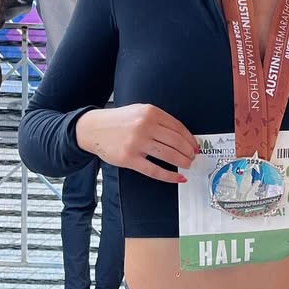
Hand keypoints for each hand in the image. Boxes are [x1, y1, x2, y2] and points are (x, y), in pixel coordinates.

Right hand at [75, 104, 198, 183]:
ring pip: (169, 155)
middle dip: (189, 152)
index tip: (195, 146)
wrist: (93, 128)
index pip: (178, 127)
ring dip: (183, 162)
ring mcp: (137, 143)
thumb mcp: (140, 111)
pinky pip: (155, 170)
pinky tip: (178, 177)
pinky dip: (169, 175)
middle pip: (176, 142)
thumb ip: (159, 120)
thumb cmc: (118, 121)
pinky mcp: (129, 159)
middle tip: (193, 157)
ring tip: (187, 164)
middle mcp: (145, 126)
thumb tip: (182, 137)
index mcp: (150, 112)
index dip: (190, 139)